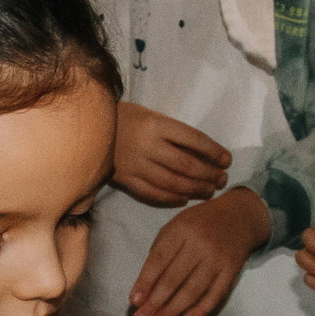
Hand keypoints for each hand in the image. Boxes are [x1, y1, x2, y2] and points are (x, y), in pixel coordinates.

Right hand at [112, 102, 230, 206]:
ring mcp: (135, 164)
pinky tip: (183, 199)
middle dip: (207, 174)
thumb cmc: (124, 118)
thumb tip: (201, 153)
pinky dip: (170, 198)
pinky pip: (151, 193)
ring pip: (171, 181)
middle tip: (222, 180)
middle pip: (185, 164)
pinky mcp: (124, 179)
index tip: (227, 160)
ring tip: (209, 192)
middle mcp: (148, 145)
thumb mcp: (150, 116)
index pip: (193, 139)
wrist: (87, 129)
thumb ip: (171, 133)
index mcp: (156, 124)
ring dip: (193, 189)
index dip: (213, 151)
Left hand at [129, 187, 268, 315]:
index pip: (159, 259)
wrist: (240, 216)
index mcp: (182, 229)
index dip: (145, 282)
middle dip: (155, 302)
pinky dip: (200, 310)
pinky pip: (215, 294)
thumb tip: (145, 287)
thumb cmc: (199, 223)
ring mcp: (217, 258)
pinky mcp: (231, 271)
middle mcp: (200, 244)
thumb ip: (160, 252)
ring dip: (173, 309)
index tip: (134, 300)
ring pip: (193, 289)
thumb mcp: (176, 226)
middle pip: (174, 278)